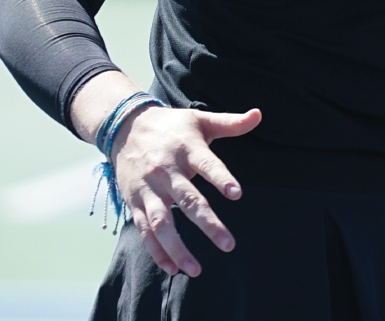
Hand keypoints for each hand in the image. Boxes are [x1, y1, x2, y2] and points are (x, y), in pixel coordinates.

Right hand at [109, 104, 261, 277]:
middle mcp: (167, 171)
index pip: (207, 164)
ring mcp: (149, 189)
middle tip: (228, 245)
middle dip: (207, 224)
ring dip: (177, 248)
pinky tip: (172, 268)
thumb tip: (259, 115)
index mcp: (186, 149)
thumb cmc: (171, 126)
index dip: (221, 178)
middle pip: (187, 200)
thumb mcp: (200, 119)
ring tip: (195, 269)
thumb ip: (231, 123)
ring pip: (162, 222)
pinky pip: (145, 230)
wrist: (124, 127)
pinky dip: (156, 250)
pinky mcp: (135, 202)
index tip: (237, 194)